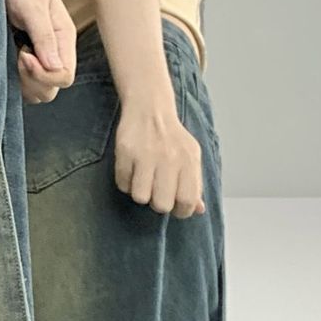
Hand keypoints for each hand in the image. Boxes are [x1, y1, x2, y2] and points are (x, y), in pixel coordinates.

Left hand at [4, 0, 76, 103]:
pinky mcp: (24, 64)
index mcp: (64, 39)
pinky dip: (14, 81)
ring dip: (22, 82)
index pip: (64, 76)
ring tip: (12, 56)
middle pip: (52, 89)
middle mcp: (55, 53)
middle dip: (32, 80)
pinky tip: (7, 59)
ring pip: (38, 93)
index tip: (23, 54)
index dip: (43, 74)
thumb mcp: (33, 9)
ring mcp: (41, 60)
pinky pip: (24, 87)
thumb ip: (44, 37)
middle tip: (17, 55)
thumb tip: (55, 67)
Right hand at [114, 101, 205, 217]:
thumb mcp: (190, 156)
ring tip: (143, 181)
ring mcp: (146, 155)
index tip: (176, 207)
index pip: (188, 200)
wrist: (150, 108)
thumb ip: (195, 184)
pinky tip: (132, 171)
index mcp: (189, 160)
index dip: (181, 211)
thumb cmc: (172, 137)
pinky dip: (126, 182)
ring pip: (140, 197)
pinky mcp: (125, 152)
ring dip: (140, 193)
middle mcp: (169, 158)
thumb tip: (198, 210)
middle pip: (162, 204)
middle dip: (158, 204)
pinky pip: (123, 184)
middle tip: (157, 192)